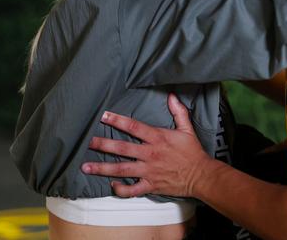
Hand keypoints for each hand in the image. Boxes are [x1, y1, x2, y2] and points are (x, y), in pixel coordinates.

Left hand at [81, 93, 211, 197]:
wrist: (200, 175)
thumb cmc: (193, 152)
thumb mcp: (187, 128)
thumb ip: (178, 112)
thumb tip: (171, 96)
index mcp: (158, 138)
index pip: (134, 127)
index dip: (118, 120)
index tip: (104, 115)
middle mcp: (150, 154)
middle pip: (122, 148)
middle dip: (103, 145)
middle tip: (88, 142)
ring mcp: (148, 171)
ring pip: (122, 170)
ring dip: (103, 168)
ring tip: (85, 167)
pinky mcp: (150, 185)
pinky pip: (132, 190)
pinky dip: (121, 189)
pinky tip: (111, 185)